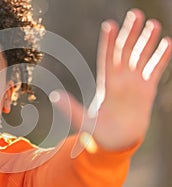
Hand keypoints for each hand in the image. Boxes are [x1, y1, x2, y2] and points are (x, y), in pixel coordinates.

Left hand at [54, 9, 171, 149]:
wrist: (116, 143)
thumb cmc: (99, 134)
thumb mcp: (84, 122)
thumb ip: (72, 108)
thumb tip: (54, 96)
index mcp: (106, 84)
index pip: (107, 58)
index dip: (108, 42)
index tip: (110, 25)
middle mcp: (120, 80)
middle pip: (125, 51)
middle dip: (130, 33)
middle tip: (136, 14)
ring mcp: (134, 83)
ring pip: (141, 57)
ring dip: (147, 41)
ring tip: (153, 24)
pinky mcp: (146, 91)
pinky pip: (155, 70)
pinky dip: (161, 57)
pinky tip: (167, 43)